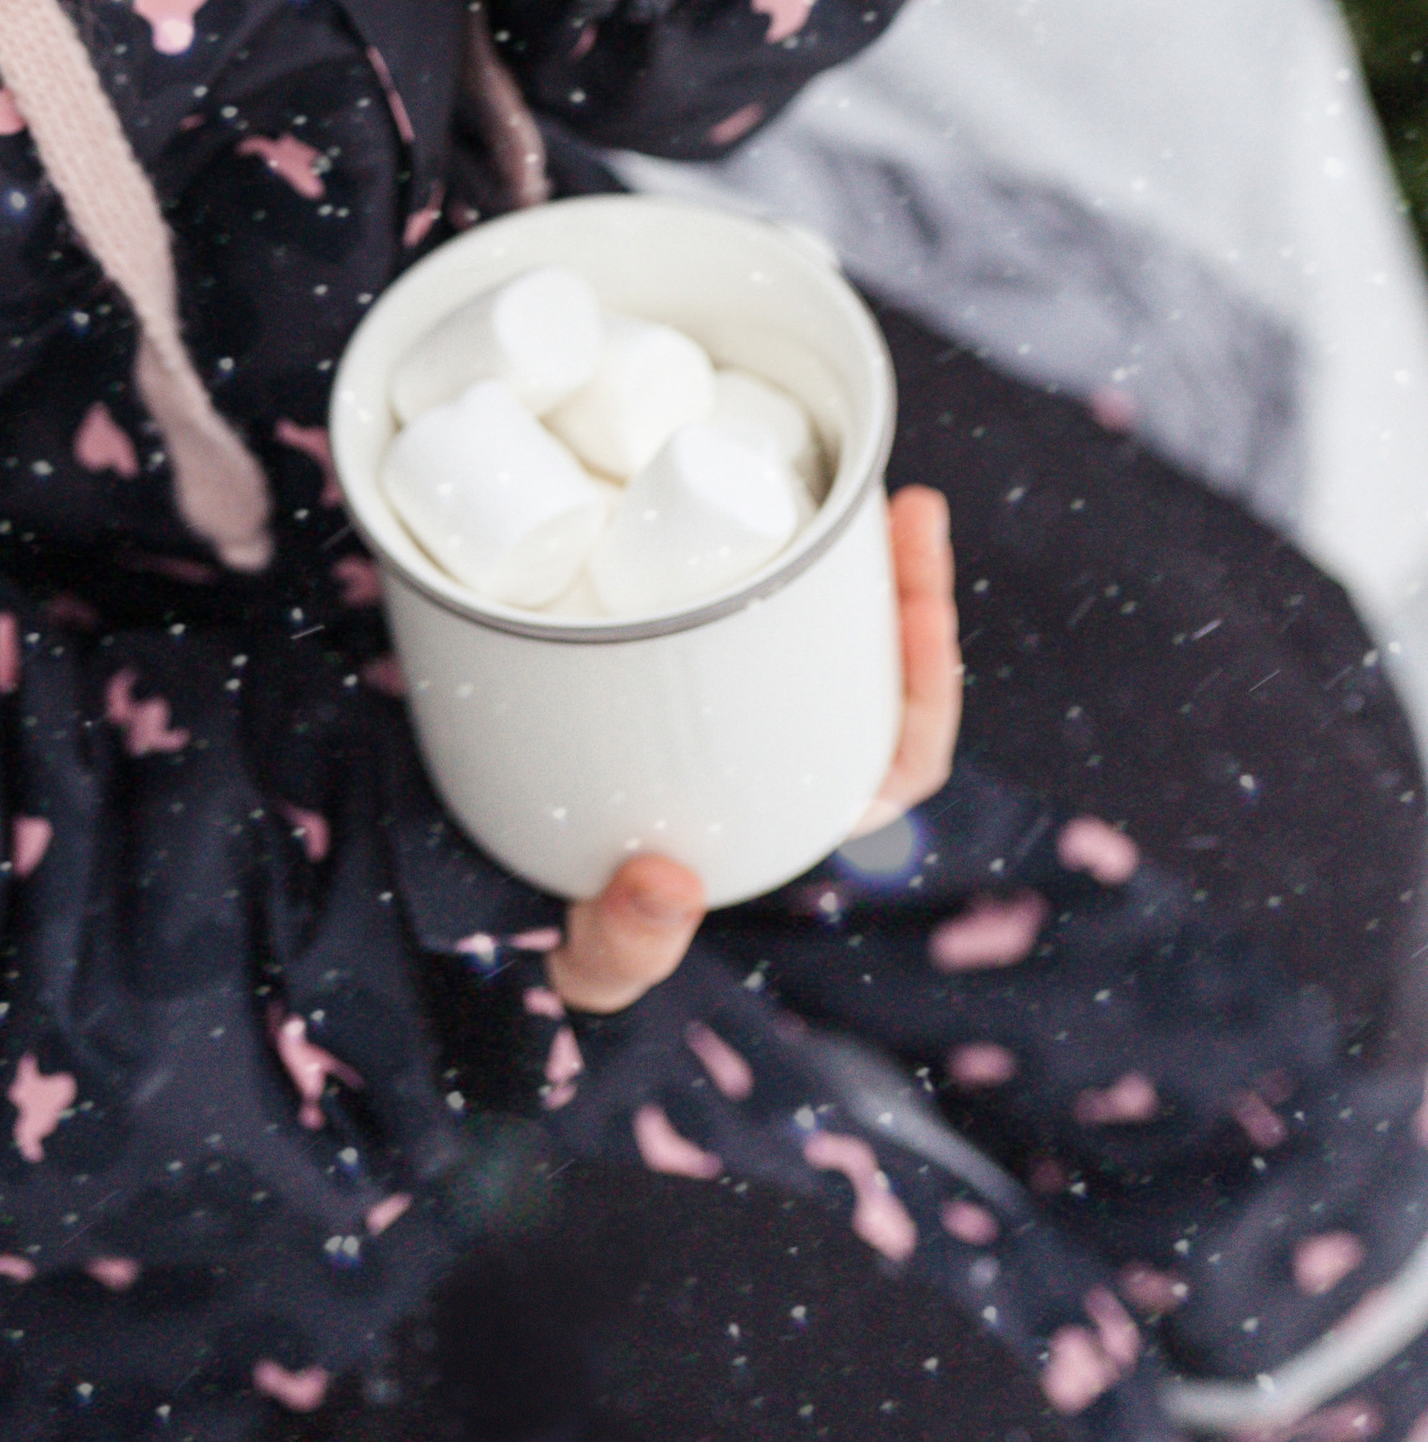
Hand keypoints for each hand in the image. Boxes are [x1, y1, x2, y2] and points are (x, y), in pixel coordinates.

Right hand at [547, 488, 961, 1011]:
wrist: (512, 896)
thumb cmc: (583, 934)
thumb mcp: (601, 960)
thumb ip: (626, 946)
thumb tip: (666, 884)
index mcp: (799, 819)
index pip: (901, 759)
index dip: (928, 688)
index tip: (923, 614)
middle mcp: (791, 758)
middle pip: (883, 672)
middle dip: (906, 585)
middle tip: (905, 506)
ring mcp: (747, 707)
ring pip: (827, 627)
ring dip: (853, 554)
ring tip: (856, 481)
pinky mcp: (688, 666)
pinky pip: (755, 607)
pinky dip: (773, 556)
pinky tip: (759, 499)